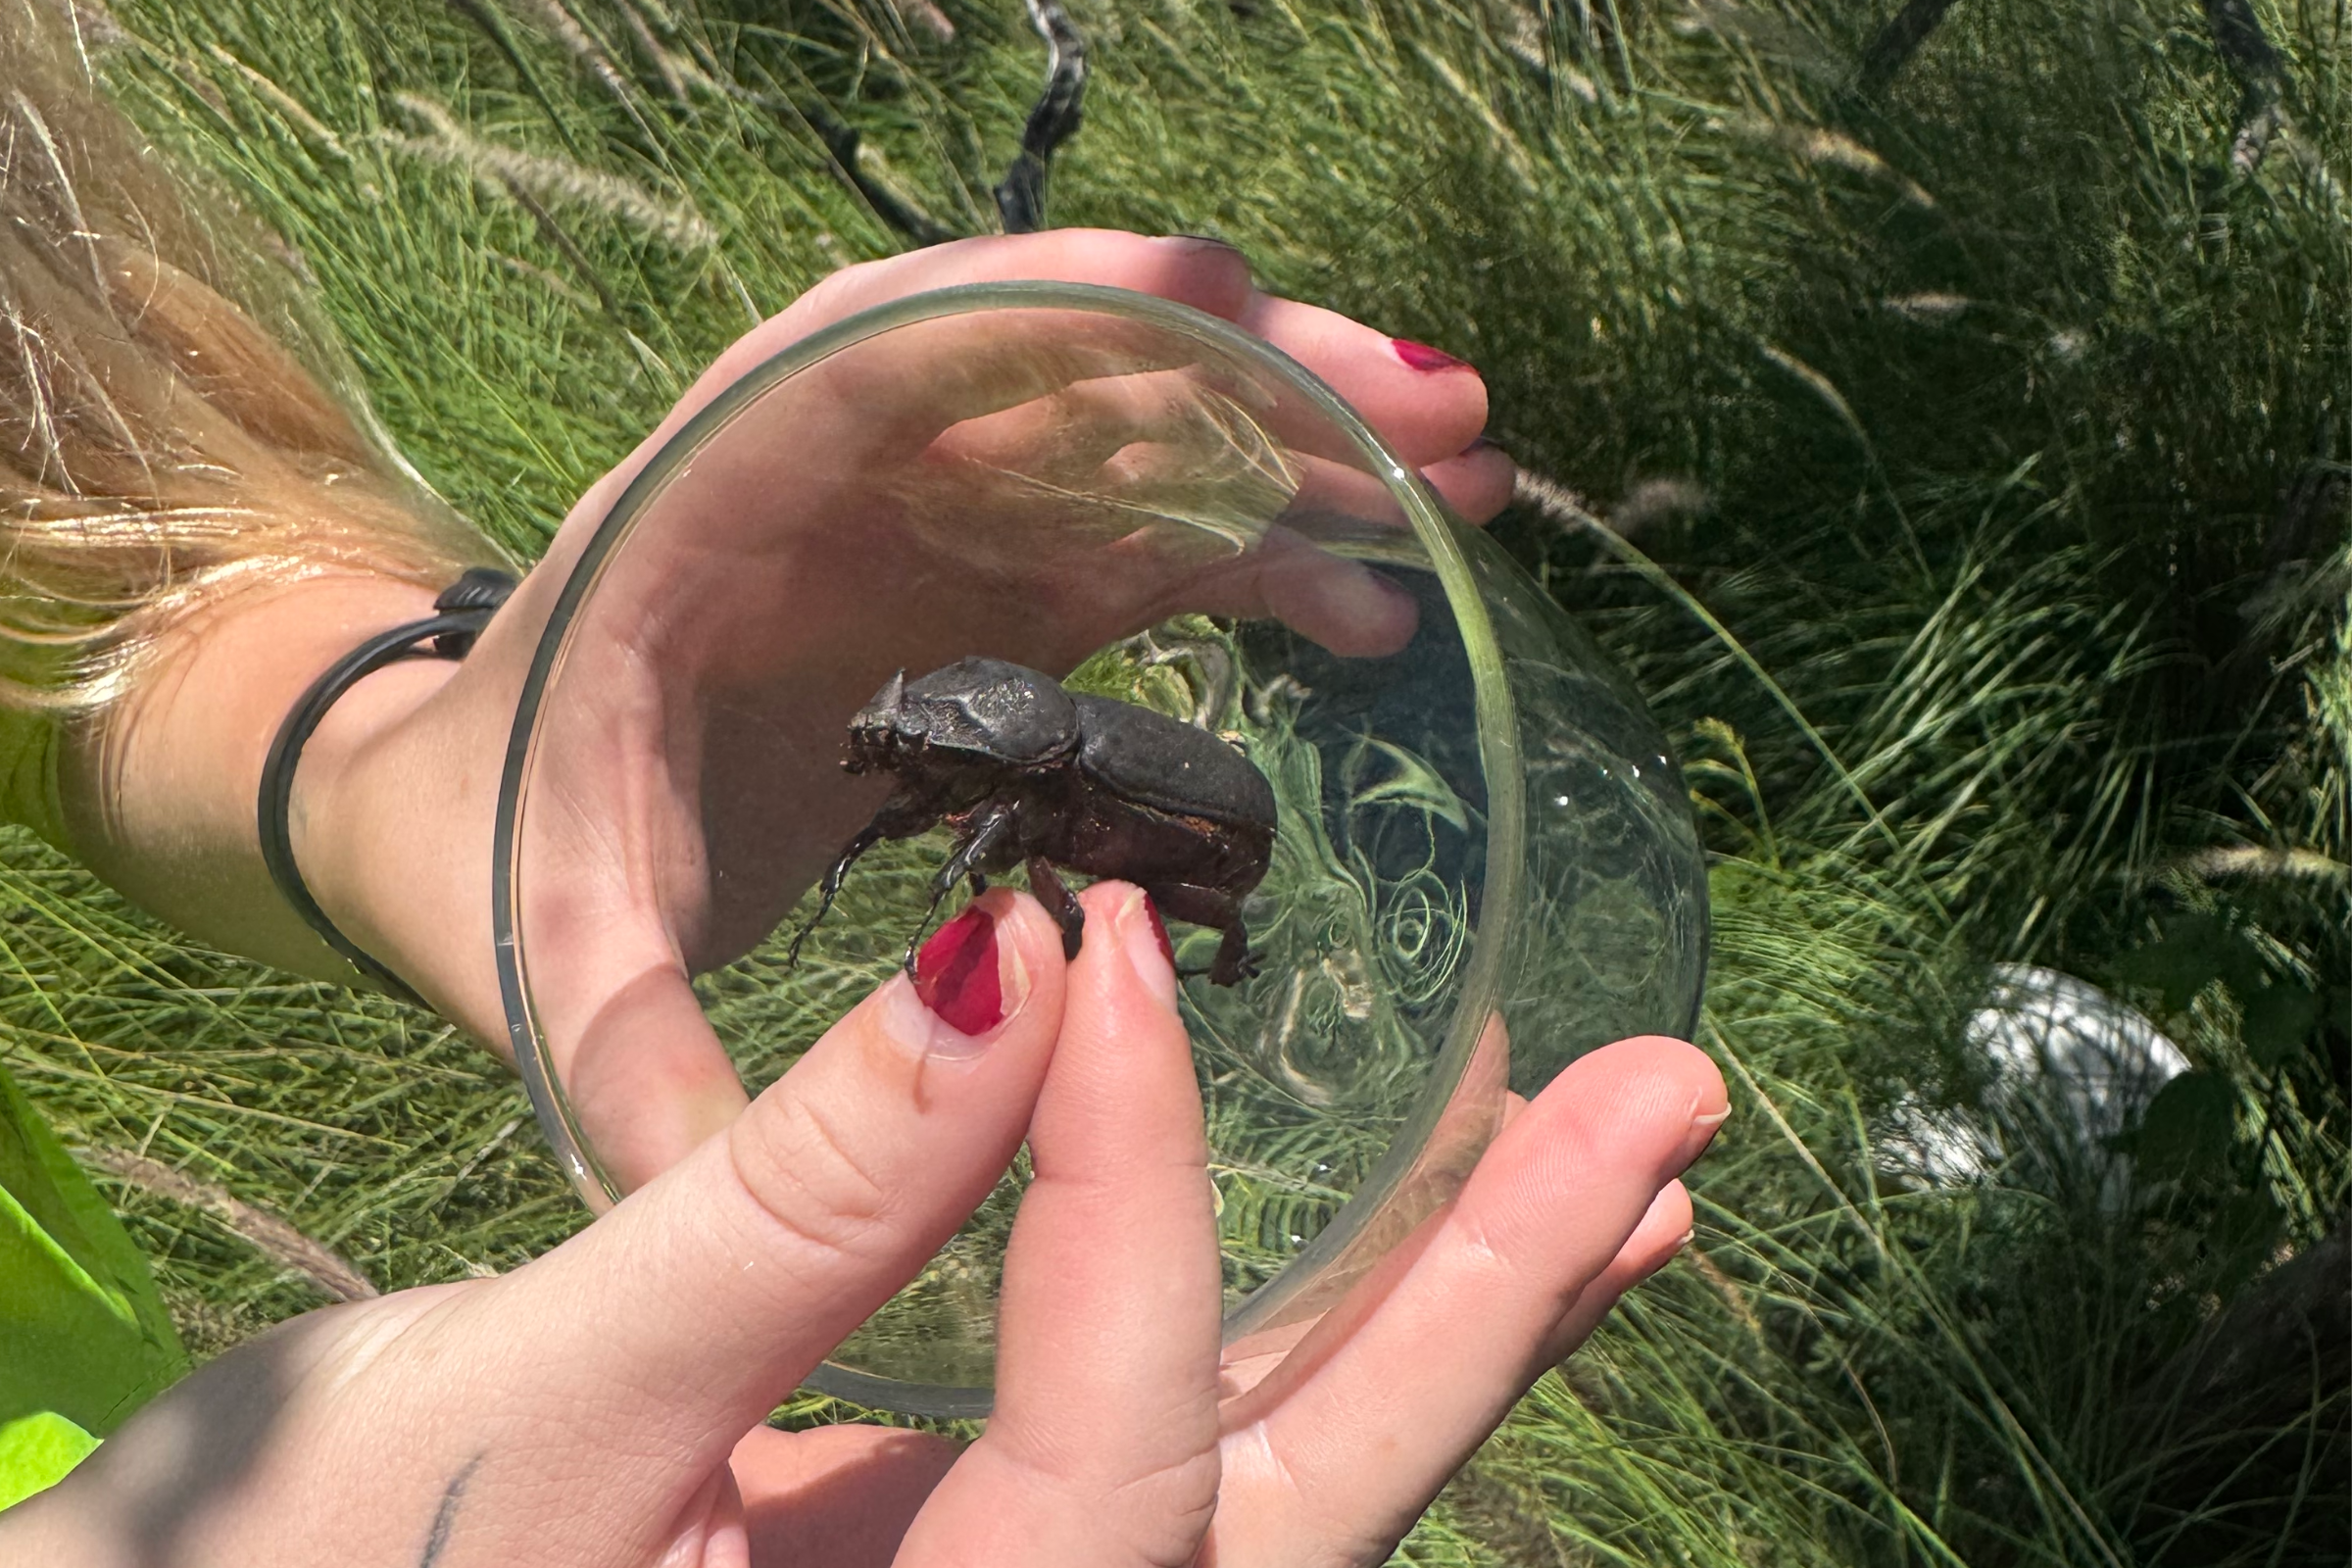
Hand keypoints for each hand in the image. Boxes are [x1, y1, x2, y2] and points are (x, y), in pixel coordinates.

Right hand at [0, 883, 1721, 1567]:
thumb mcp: (524, 1415)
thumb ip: (777, 1220)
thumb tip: (1007, 978)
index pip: (1105, 1448)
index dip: (1130, 1186)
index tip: (1106, 945)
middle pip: (1301, 1518)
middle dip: (1492, 1308)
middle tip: (1670, 1115)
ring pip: (1276, 1490)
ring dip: (1455, 1315)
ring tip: (1629, 1156)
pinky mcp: (968, 1540)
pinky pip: (1184, 1444)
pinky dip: (1307, 1325)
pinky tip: (1421, 1217)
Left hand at [64, 230, 1514, 1188]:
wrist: (445, 819)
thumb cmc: (483, 862)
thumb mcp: (549, 971)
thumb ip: (647, 1078)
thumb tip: (795, 1211)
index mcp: (704, 514)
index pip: (878, 353)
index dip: (1051, 308)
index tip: (1216, 303)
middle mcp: (830, 488)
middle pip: (1055, 372)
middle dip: (1246, 376)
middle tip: (1433, 415)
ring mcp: (922, 531)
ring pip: (1128, 444)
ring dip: (1291, 451)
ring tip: (1460, 486)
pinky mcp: (978, 595)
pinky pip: (1140, 547)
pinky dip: (1255, 564)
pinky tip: (1360, 618)